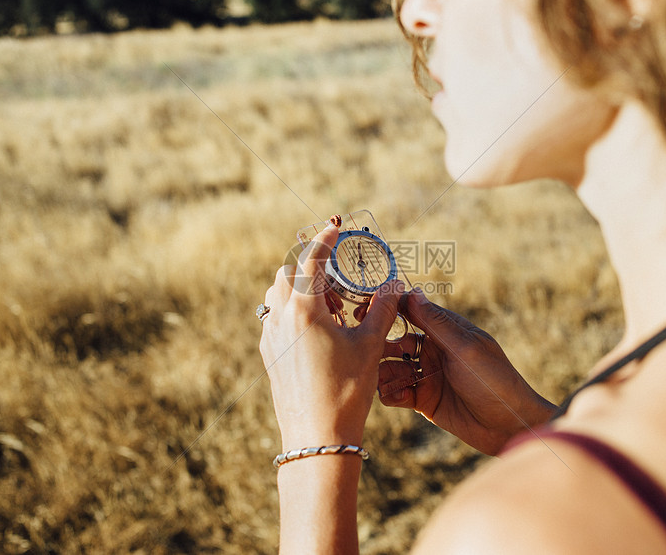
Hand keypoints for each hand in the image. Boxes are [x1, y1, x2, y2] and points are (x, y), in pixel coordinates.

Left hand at [259, 224, 402, 451]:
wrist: (317, 438)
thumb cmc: (346, 391)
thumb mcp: (369, 346)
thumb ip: (382, 308)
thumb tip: (395, 285)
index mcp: (303, 310)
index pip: (310, 260)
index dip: (324, 239)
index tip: (336, 227)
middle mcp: (280, 319)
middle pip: (288, 274)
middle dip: (310, 267)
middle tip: (339, 277)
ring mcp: (271, 338)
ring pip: (278, 296)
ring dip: (301, 290)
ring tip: (332, 307)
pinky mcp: (270, 356)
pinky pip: (276, 319)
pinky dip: (294, 312)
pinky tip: (320, 332)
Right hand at [379, 289, 554, 454]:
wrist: (509, 426)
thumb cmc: (496, 381)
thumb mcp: (466, 349)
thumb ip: (437, 323)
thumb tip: (412, 292)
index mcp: (445, 331)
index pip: (410, 312)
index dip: (386, 311)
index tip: (363, 311)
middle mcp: (433, 350)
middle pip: (395, 341)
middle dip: (379, 346)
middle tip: (367, 354)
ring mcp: (428, 375)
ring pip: (392, 368)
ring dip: (384, 373)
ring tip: (387, 381)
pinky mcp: (424, 400)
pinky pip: (397, 392)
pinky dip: (391, 393)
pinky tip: (400, 398)